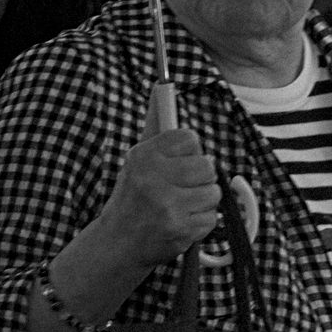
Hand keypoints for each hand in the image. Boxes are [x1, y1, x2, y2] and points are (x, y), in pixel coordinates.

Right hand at [96, 125, 221, 267]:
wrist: (118, 243)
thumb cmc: (133, 198)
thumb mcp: (138, 161)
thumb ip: (156, 128)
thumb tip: (162, 88)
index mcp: (143, 157)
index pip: (189, 138)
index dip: (189, 152)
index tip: (179, 161)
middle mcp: (153, 178)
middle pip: (208, 165)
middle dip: (199, 178)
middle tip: (180, 188)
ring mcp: (167, 205)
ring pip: (214, 192)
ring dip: (202, 201)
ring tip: (179, 206)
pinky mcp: (180, 228)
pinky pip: (212, 217)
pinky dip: (201, 222)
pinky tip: (180, 222)